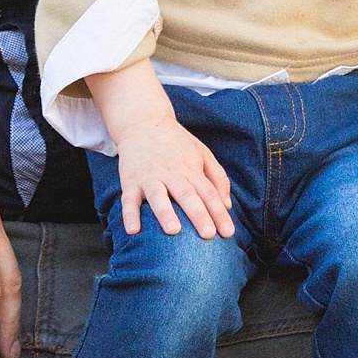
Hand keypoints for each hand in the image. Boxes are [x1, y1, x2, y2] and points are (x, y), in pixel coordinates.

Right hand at [85, 61, 235, 239]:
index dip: (219, 213)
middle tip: (208, 234)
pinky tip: (133, 230)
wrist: (143, 123)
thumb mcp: (202, 153)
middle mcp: (171, 173)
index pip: (208, 193)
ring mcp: (149, 177)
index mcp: (191, 168)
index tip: (228, 233)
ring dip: (165, 213)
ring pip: (158, 196)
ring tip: (173, 230)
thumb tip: (227, 205)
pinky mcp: (130, 181)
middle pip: (187, 195)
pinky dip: (129, 215)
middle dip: (198, 215)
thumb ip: (218, 178)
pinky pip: (129, 199)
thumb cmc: (177, 143)